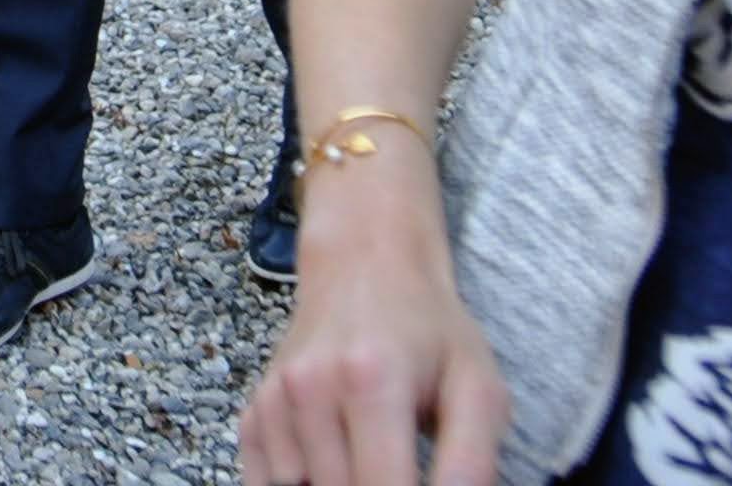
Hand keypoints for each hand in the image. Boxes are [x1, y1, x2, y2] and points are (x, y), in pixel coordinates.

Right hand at [239, 157, 509, 485]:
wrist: (364, 267)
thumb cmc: (427, 331)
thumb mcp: (477, 387)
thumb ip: (473, 460)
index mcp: (371, 381)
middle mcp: (309, 389)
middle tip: (401, 465)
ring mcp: (275, 400)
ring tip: (370, 457)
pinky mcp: (254, 410)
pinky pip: (265, 480)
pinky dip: (299, 483)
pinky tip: (333, 459)